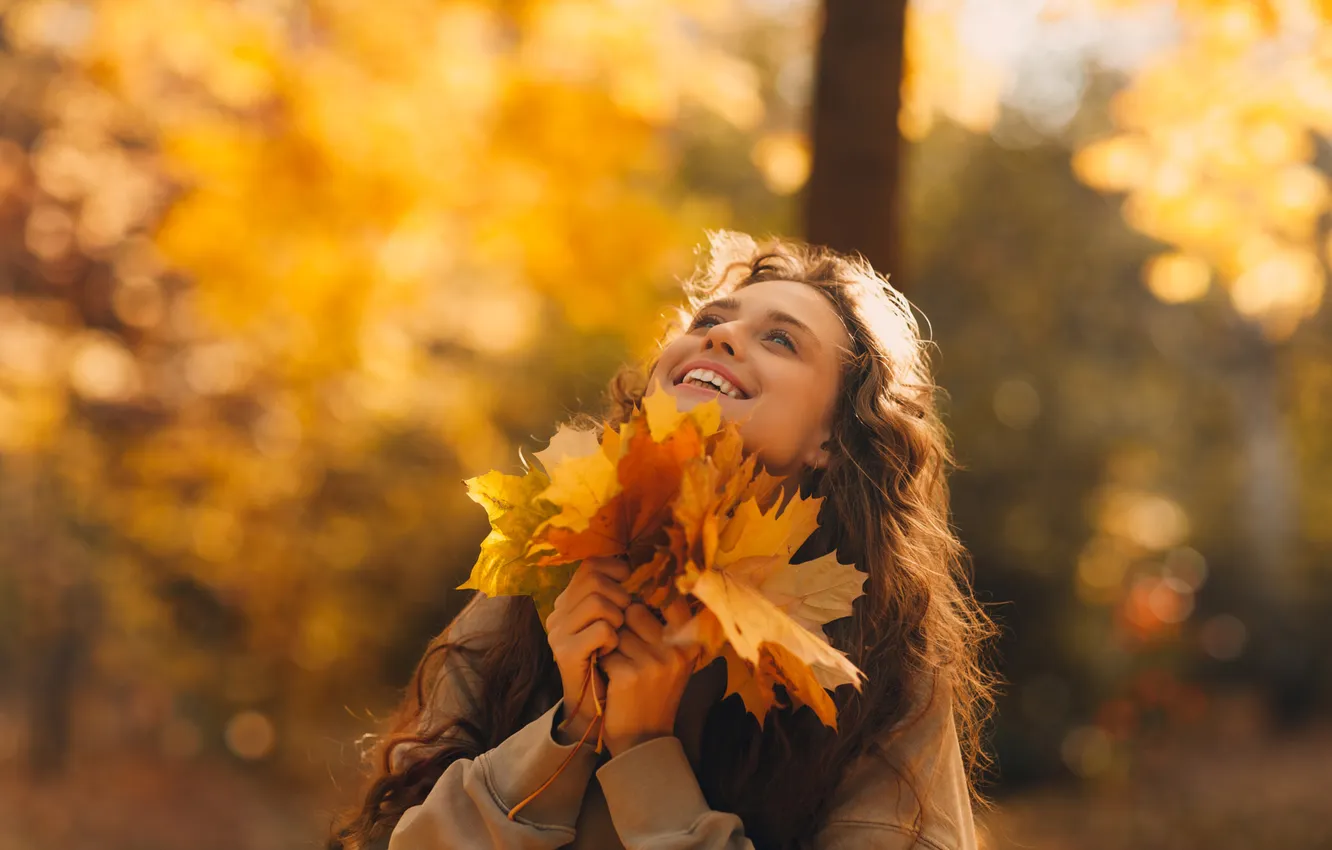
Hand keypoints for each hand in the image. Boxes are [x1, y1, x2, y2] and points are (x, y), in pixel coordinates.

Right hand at [546, 557, 630, 744]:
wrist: (601, 710)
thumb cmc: (617, 662)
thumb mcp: (622, 623)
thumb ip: (626, 595)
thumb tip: (653, 569)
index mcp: (570, 600)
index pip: (591, 564)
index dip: (618, 572)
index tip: (633, 591)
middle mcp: (559, 611)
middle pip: (594, 578)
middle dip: (621, 596)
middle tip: (625, 620)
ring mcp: (558, 631)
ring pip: (598, 602)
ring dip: (618, 619)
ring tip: (617, 638)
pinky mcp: (564, 652)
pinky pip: (600, 629)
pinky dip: (613, 639)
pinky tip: (611, 652)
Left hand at [600, 599, 697, 755]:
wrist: (643, 739)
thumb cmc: (655, 693)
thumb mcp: (673, 659)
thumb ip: (667, 627)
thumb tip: (641, 587)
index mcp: (691, 642)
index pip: (670, 598)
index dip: (648, 598)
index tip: (636, 605)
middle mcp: (677, 649)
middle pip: (634, 609)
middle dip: (623, 624)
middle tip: (627, 650)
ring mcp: (655, 662)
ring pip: (617, 630)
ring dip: (612, 645)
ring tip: (622, 666)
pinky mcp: (630, 674)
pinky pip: (606, 650)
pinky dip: (604, 663)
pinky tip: (613, 680)